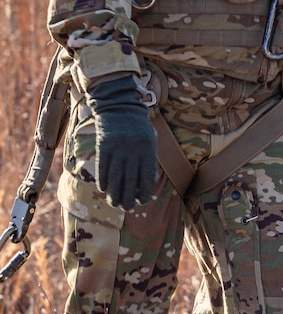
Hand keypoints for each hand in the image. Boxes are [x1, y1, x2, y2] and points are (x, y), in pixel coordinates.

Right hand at [87, 74, 158, 209]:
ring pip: (115, 175)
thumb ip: (148, 159)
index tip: (142, 202)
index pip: (147, 175)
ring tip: (114, 203)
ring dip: (114, 192)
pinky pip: (103, 166)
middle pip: (130, 178)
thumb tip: (147, 185)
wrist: (120, 105)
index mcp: (148, 148)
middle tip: (127, 208)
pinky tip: (104, 189)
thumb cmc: (138, 126)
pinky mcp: (104, 144)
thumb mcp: (149, 139)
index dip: (144, 191)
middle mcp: (133, 148)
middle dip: (128, 196)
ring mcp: (118, 146)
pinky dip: (103, 179)